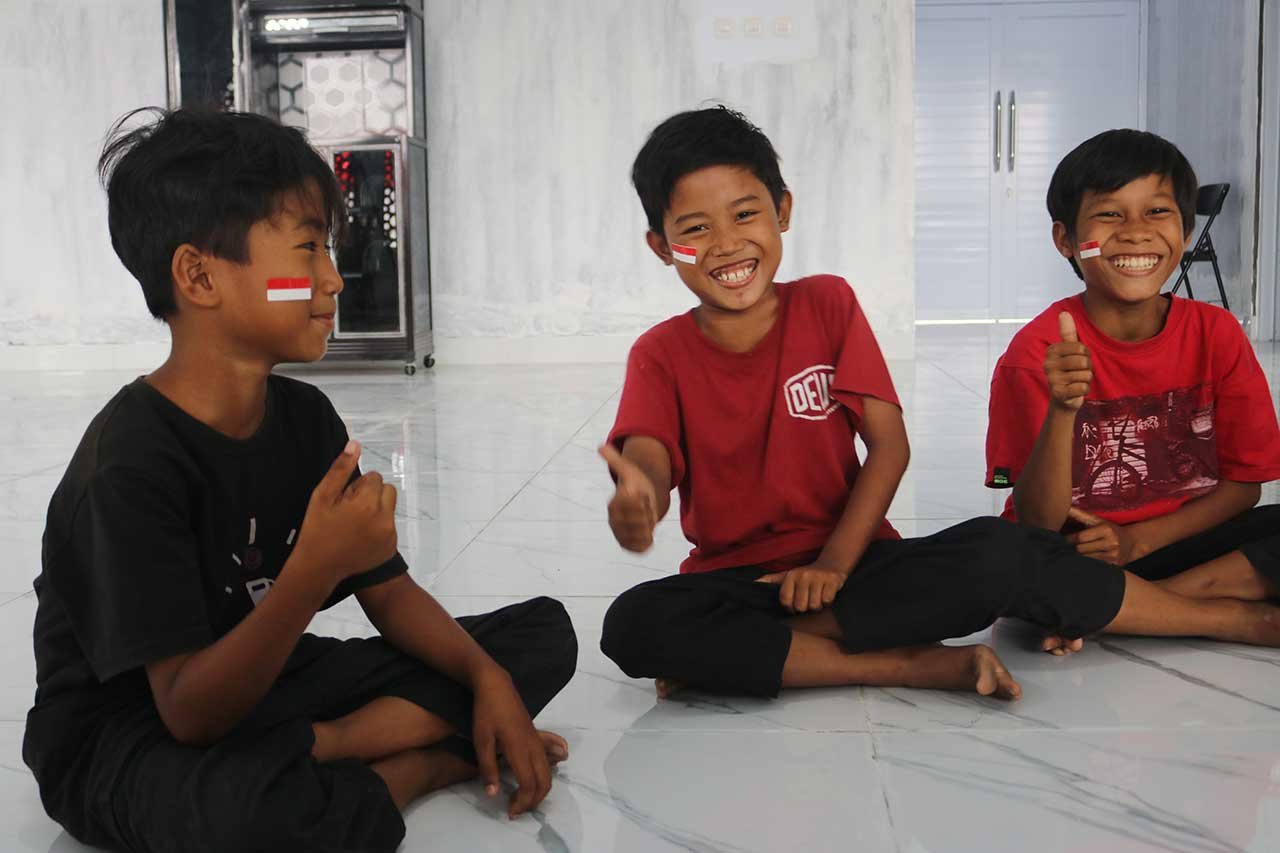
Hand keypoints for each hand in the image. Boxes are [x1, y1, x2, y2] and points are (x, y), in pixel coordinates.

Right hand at [294, 441, 397, 584]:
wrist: (319, 568)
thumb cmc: (317, 530)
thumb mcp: (322, 497)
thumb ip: (340, 470)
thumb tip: (356, 445)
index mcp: (367, 504)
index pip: (374, 478)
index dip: (357, 486)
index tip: (344, 500)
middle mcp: (384, 519)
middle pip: (387, 490)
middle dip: (371, 495)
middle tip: (350, 510)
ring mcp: (389, 535)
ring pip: (389, 507)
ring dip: (376, 509)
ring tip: (355, 523)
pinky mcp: (390, 547)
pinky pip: (390, 525)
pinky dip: (378, 526)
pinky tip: (360, 536)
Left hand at [471, 669, 549, 818]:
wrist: (496, 686)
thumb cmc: (486, 712)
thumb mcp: (481, 741)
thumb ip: (488, 769)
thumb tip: (493, 795)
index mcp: (519, 749)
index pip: (529, 784)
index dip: (522, 802)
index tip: (510, 812)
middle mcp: (533, 747)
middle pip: (545, 782)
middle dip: (534, 801)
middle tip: (516, 810)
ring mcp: (536, 741)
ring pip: (548, 773)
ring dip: (539, 791)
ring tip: (522, 799)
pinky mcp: (535, 737)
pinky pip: (546, 762)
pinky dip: (542, 778)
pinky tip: (531, 781)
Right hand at [599, 444, 657, 551]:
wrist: (644, 504)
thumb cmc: (636, 486)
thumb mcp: (629, 471)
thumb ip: (616, 460)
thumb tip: (600, 447)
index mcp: (614, 505)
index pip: (633, 503)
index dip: (643, 498)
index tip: (641, 495)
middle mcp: (614, 522)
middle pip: (641, 521)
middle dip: (648, 513)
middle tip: (646, 507)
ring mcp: (621, 535)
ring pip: (644, 534)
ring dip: (650, 526)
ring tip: (646, 518)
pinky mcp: (629, 546)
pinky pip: (642, 547)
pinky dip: (648, 541)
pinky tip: (648, 532)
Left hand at [757, 562, 847, 612]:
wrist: (830, 564)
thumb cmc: (805, 575)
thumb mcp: (787, 576)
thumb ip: (771, 580)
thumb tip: (754, 583)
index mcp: (790, 575)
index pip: (785, 601)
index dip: (790, 608)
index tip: (794, 605)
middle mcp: (803, 575)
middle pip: (800, 606)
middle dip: (805, 608)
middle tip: (808, 600)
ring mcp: (818, 577)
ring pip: (814, 606)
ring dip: (817, 605)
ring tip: (817, 597)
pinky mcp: (832, 580)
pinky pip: (827, 601)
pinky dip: (827, 601)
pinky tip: (825, 594)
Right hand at [1044, 312, 1091, 411]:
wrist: (1063, 399)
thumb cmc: (1070, 371)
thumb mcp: (1070, 352)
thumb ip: (1068, 333)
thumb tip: (1064, 313)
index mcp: (1051, 351)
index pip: (1081, 348)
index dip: (1086, 355)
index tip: (1078, 361)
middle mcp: (1048, 364)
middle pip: (1084, 361)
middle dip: (1087, 368)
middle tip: (1078, 373)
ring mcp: (1052, 379)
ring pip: (1085, 375)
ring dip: (1085, 380)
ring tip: (1076, 382)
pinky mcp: (1057, 393)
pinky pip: (1083, 388)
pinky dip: (1083, 390)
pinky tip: (1075, 391)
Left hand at [1064, 506, 1137, 564]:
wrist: (1132, 543)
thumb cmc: (1110, 529)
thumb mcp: (1098, 520)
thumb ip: (1081, 515)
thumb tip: (1066, 507)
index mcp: (1106, 530)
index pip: (1080, 537)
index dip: (1067, 539)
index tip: (1059, 539)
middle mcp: (1111, 543)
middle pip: (1081, 549)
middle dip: (1069, 549)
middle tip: (1059, 549)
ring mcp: (1113, 556)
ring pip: (1086, 560)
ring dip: (1075, 558)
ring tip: (1067, 556)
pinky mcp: (1114, 567)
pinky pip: (1094, 567)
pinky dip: (1085, 565)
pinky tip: (1079, 564)